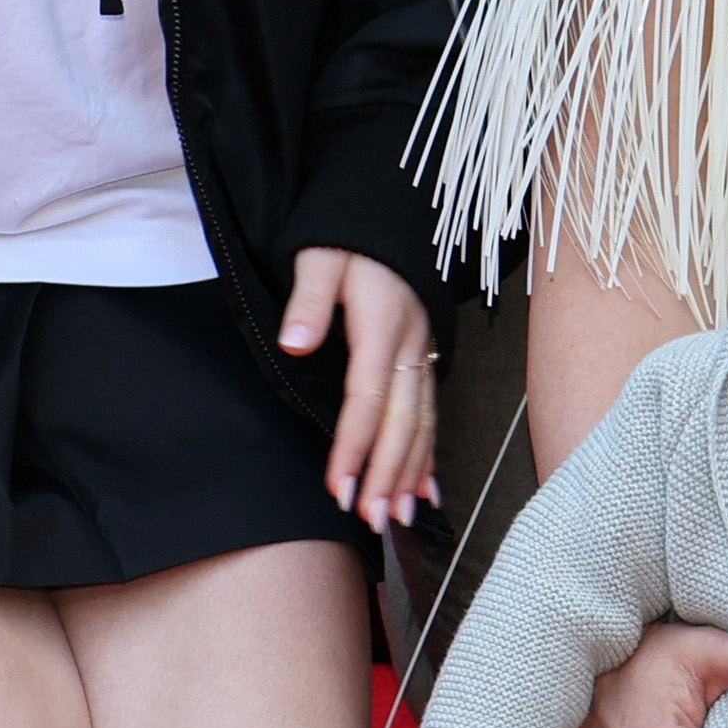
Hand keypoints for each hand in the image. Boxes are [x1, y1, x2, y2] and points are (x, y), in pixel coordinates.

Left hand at [283, 246, 439, 527]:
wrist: (392, 209)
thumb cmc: (351, 233)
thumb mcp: (322, 254)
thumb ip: (311, 299)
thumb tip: (296, 343)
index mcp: (383, 324)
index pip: (367, 398)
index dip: (354, 445)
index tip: (339, 486)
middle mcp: (410, 345)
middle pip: (402, 421)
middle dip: (387, 474)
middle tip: (372, 519)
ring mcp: (422, 352)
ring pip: (422, 422)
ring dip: (410, 473)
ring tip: (397, 517)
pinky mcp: (425, 355)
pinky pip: (432, 412)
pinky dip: (430, 454)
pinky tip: (426, 489)